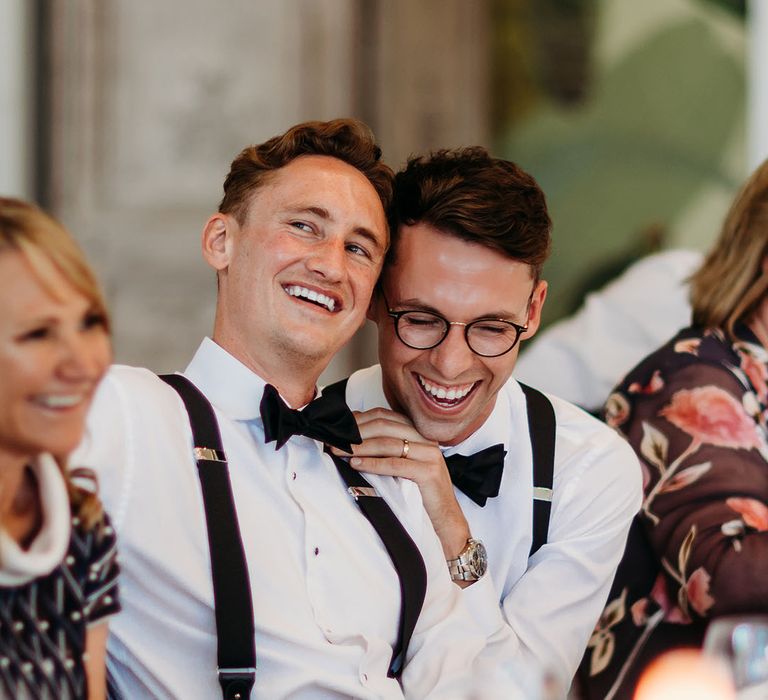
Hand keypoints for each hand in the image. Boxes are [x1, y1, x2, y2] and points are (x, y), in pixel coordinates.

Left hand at [332, 407, 471, 566]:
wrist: (445, 520)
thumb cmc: (419, 493)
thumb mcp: (400, 465)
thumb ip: (383, 449)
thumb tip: (350, 438)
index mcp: (418, 433)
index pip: (384, 416)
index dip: (359, 420)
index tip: (338, 428)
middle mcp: (425, 439)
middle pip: (385, 425)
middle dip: (356, 432)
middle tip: (333, 441)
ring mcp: (429, 454)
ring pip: (388, 442)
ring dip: (360, 446)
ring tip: (340, 452)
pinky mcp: (429, 472)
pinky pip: (395, 463)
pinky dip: (373, 463)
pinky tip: (357, 464)